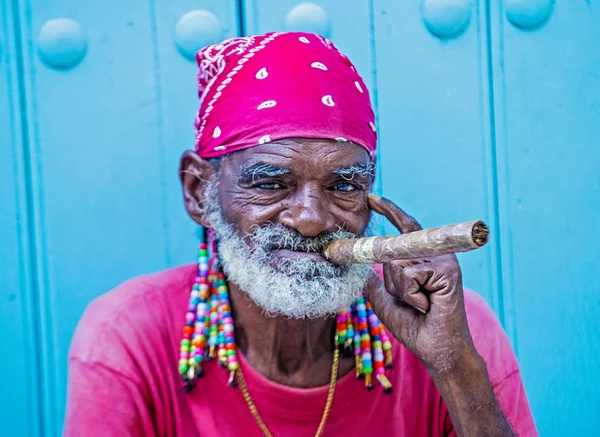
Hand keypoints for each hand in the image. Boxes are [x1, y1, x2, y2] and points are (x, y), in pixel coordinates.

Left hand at [365, 194, 478, 374]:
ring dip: (400, 290)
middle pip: (393, 248)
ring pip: (397, 262)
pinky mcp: (447, 271)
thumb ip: (372, 280)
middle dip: (391, 280)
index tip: (371, 198)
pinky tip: (427, 306)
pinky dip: (410, 296)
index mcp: (423, 257)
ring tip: (420, 304)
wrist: (436, 349)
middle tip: (413, 301)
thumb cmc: (414, 325)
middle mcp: (435, 254)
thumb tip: (357, 265)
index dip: (389, 210)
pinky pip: (408, 275)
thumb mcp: (385, 299)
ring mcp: (442, 260)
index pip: (404, 227)